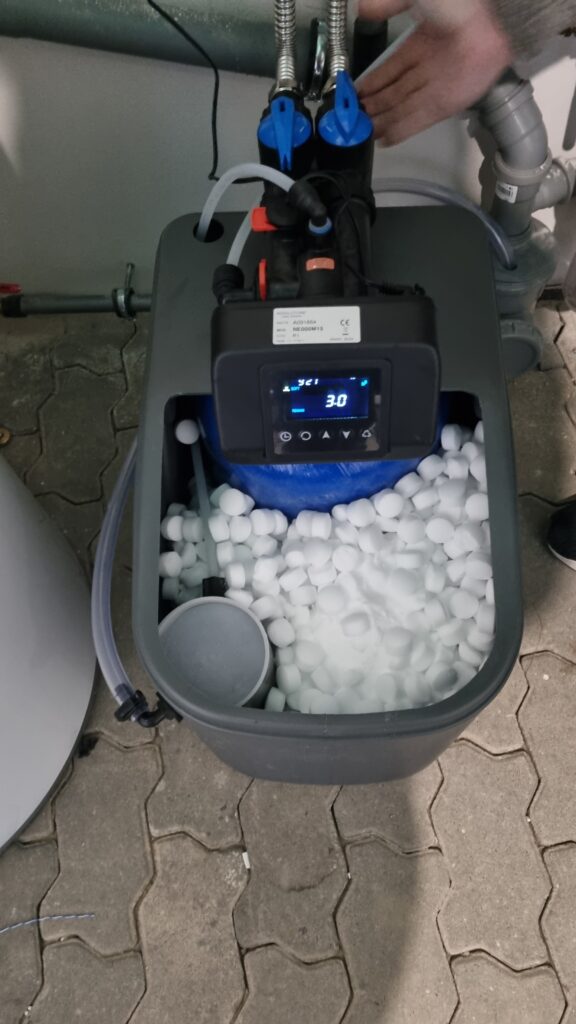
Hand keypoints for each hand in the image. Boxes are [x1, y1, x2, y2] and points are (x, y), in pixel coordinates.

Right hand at [357, 0, 511, 145]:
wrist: (485, 21)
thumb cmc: (453, 6)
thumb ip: (388, 5)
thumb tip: (362, 9)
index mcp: (420, 43)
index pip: (390, 69)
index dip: (372, 83)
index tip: (355, 94)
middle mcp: (427, 67)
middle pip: (395, 92)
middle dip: (375, 106)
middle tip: (354, 118)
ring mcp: (436, 86)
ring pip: (403, 108)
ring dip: (384, 121)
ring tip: (364, 132)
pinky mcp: (445, 103)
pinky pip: (417, 120)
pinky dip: (400, 131)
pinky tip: (384, 139)